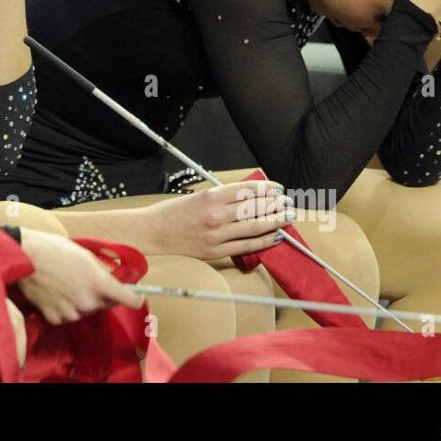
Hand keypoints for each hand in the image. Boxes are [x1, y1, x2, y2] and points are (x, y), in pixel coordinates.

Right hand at [15, 229, 143, 324]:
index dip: (134, 296)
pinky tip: (57, 293)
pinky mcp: (56, 318)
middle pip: (108, 305)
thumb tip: (116, 282)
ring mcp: (71, 312)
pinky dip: (66, 308)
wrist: (24, 257)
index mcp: (99, 283)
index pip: (131, 300)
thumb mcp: (86, 255)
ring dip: (84, 302)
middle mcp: (88, 301)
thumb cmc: (54, 249)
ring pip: (88, 311)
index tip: (134, 294)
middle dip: (103, 295)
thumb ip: (104, 272)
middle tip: (88, 280)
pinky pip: (70, 316)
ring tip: (68, 284)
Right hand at [138, 180, 292, 258]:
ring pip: (254, 226)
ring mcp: (216, 235)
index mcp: (210, 197)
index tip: (278, 188)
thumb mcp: (198, 196)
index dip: (267, 189)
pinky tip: (276, 236)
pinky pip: (246, 246)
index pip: (247, 190)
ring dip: (275, 221)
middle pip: (254, 208)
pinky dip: (264, 241)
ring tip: (287, 217)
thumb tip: (250, 196)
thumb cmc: (172, 212)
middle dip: (275, 204)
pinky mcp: (215, 251)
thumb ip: (222, 197)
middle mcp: (215, 215)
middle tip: (288, 202)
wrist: (152, 233)